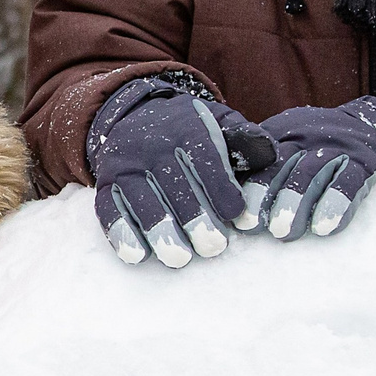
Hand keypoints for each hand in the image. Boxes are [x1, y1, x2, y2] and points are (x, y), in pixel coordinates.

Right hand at [87, 78, 276, 267]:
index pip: (204, 159)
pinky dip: (121, 232)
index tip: (237, 216)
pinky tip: (137, 254)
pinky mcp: (106, 185)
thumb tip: (269, 152)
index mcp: (185, 129)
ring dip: (161, 232)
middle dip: (195, 219)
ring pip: (142, 201)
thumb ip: (245, 139)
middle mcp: (152, 146)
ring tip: (180, 258)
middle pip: (174, 185)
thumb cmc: (188, 132)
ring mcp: (125, 166)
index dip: (220, 188)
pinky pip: (109, 209)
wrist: (133, 117)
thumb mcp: (218, 123)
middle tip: (213, 247)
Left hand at [255, 97, 375, 240]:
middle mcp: (306, 139)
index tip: (241, 219)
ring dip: (297, 203)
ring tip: (284, 232)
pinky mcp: (365, 162)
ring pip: (313, 172)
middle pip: (284, 165)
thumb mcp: (285, 145)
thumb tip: (224, 206)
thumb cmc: (314, 150)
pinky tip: (325, 228)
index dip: (251, 187)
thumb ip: (256, 168)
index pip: (260, 159)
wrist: (372, 127)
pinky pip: (350, 182)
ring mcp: (336, 148)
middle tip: (256, 224)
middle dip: (269, 195)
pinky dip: (337, 204)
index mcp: (281, 136)